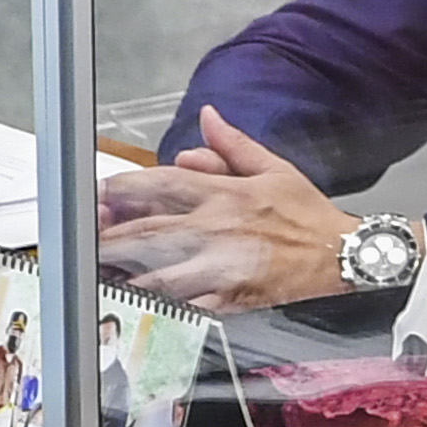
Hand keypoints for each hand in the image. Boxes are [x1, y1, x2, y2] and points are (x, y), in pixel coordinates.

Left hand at [94, 106, 357, 309]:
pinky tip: (138, 306)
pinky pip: (187, 305)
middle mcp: (219, 228)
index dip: (124, 188)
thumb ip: (233, 146)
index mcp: (227, 194)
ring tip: (99, 276)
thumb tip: (207, 119)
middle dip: (111, 236)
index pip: (164, 184)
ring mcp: (224, 266)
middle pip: (150, 232)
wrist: (344, 255)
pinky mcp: (233, 298)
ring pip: (160, 273)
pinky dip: (161, 307)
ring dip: (125, 275)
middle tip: (83, 240)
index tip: (99, 193)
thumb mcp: (275, 169)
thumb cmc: (309, 215)